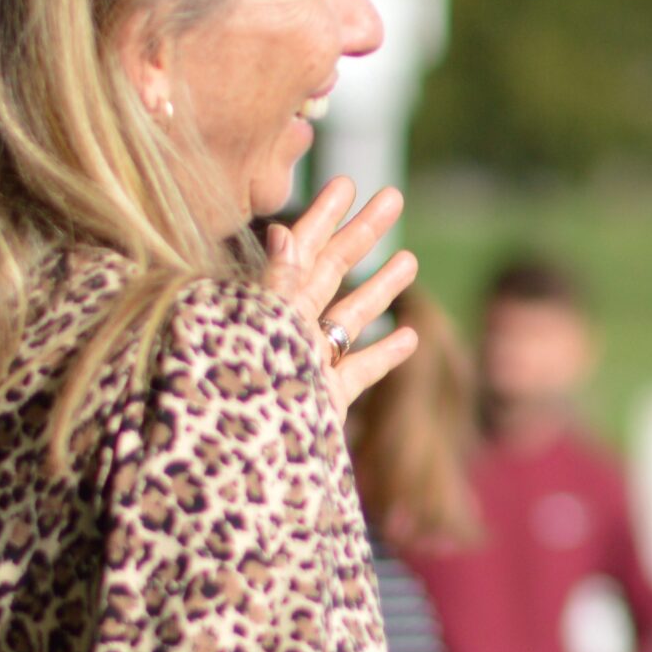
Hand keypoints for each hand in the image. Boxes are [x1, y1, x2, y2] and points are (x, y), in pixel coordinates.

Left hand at [260, 176, 419, 413]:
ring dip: (381, 287)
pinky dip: (383, 353)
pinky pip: (358, 370)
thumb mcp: (261, 334)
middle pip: (331, 272)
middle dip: (363, 234)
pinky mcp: (323, 400)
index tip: (348, 182)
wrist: (241, 469)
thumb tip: (283, 230)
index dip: (324, 215)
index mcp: (269, 308)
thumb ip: (277, 288)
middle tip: (393, 196)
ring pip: (350, 316)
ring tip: (410, 259)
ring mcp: (306, 364)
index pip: (301, 250)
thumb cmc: (242, 397)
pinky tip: (409, 336)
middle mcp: (288, 329)